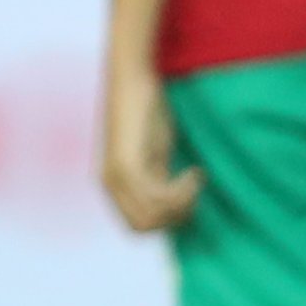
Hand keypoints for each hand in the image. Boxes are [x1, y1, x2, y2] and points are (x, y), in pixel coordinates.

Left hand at [101, 55, 200, 233]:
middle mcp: (110, 184)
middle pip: (144, 227)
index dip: (166, 220)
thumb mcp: (151, 152)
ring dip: (182, 203)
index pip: (138, 226)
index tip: (187, 197)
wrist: (132, 78)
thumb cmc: (146, 109)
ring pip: (153, 216)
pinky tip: (194, 172)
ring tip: (195, 178)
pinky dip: (183, 190)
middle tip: (194, 191)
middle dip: (175, 217)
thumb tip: (176, 203)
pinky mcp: (126, 165)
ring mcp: (116, 177)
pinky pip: (158, 197)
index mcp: (113, 185)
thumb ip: (156, 176)